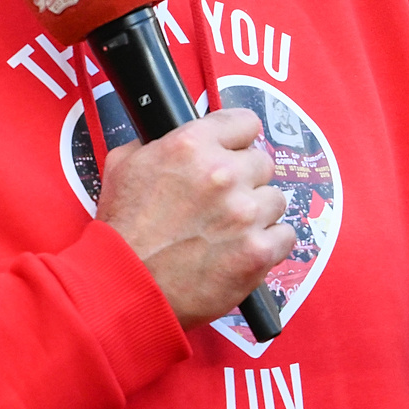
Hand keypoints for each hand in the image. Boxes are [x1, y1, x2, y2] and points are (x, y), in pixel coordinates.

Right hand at [96, 107, 296, 328]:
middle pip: (262, 162)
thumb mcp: (123, 166)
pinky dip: (270, 243)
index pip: (244, 122)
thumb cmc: (122, 231)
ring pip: (275, 200)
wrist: (126, 286)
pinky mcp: (258, 252)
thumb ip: (155, 144)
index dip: (237, 140)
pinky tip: (245, 250)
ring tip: (231, 230)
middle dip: (245, 179)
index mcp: (191, 145)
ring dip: (257, 212)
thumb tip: (170, 136)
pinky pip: (286, 236)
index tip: (234, 152)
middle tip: (224, 201)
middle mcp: (223, 174)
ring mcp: (245, 214)